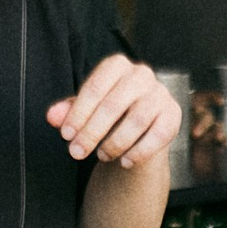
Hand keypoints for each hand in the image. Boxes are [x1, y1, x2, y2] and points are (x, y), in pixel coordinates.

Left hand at [50, 54, 181, 170]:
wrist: (137, 132)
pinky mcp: (173, 115)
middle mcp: (141, 74)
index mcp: (117, 66)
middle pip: (114, 104)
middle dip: (92, 132)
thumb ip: (68, 112)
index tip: (66, 135)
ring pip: (137, 120)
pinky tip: (125, 162)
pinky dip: (139, 152)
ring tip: (102, 156)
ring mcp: (160, 93)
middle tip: (76, 153)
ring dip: (115, 143)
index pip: (95, 87)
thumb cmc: (106, 116)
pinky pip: (158, 135)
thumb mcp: (84, 113)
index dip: (78, 113)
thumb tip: (52, 116)